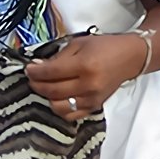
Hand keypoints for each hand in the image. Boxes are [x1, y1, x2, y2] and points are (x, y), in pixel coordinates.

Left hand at [25, 33, 145, 120]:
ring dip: (47, 97)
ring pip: (58, 106)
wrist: (130, 58)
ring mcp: (92, 99)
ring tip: (45, 87)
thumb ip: (59, 56)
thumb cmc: (105, 47)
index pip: (51, 72)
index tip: (29, 68)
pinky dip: (60, 108)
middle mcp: (88, 85)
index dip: (35, 71)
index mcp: (84, 65)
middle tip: (33, 77)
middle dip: (37, 84)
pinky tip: (57, 98)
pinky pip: (71, 115)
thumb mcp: (80, 43)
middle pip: (52, 90)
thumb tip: (38, 66)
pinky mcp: (95, 107)